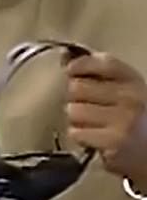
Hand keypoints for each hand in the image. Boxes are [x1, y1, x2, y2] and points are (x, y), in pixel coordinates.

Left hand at [65, 53, 146, 186]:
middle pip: (77, 87)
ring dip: (77, 120)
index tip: (71, 70)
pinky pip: (76, 132)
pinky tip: (96, 139)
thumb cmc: (135, 120)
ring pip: (73, 111)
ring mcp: (123, 121)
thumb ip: (99, 75)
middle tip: (89, 108)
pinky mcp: (113, 143)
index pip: (103, 63)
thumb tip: (64, 57)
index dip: (81, 64)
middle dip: (76, 98)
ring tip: (94, 125)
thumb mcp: (126, 92)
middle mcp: (132, 99)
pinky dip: (81, 137)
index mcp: (135, 82)